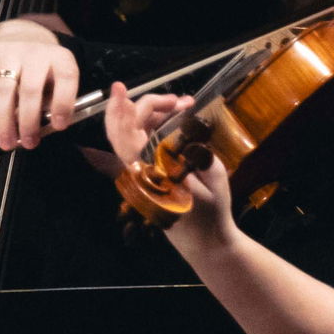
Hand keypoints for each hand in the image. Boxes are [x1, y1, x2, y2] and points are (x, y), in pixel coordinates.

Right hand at [0, 17, 82, 150]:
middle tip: (28, 143)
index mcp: (59, 57)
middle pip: (30, 89)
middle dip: (28, 121)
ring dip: (4, 121)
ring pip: (4, 91)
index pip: (66, 78)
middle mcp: (35, 52)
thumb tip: (40, 130)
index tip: (58, 126)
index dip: (63, 103)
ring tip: (6, 142)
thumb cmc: (41, 70)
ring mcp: (9, 54)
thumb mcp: (55, 79)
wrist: (19, 38)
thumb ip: (51, 101)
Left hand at [102, 83, 229, 247]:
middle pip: (124, 132)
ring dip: (153, 115)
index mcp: (149, 175)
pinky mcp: (144, 175)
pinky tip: (175, 120)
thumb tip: (183, 130)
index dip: (123, 113)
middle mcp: (137, 174)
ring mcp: (139, 175)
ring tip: (183, 106)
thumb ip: (196, 153)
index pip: (127, 139)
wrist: (205, 241)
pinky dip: (153, 128)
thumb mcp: (213, 178)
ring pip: (132, 136)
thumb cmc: (212, 211)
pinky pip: (140, 145)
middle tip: (177, 100)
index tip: (121, 92)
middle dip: (147, 106)